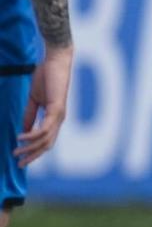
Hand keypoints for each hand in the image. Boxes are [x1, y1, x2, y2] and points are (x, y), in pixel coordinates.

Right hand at [16, 45, 70, 165]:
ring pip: (46, 140)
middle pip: (47, 145)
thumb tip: (23, 132)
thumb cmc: (46, 78)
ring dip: (30, 148)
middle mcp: (59, 119)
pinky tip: (20, 137)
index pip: (47, 141)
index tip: (22, 160)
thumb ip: (30, 116)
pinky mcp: (57, 109)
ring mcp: (59, 115)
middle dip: (33, 156)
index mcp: (54, 118)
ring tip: (16, 152)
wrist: (55, 61)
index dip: (35, 152)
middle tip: (19, 165)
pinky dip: (32, 135)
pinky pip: (44, 128)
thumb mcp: (34, 100)